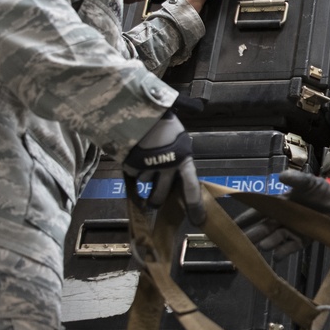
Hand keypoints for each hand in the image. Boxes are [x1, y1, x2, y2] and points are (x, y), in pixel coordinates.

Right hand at [123, 111, 204, 225]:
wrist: (139, 109)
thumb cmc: (162, 121)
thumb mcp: (177, 138)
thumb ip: (179, 156)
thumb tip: (181, 172)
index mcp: (184, 159)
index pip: (191, 187)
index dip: (194, 205)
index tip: (197, 220)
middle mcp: (168, 166)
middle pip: (161, 195)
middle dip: (156, 200)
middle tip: (153, 201)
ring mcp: (149, 167)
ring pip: (146, 183)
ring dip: (144, 175)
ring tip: (144, 159)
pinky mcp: (132, 164)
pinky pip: (132, 174)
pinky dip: (132, 166)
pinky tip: (134, 153)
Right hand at [235, 170, 329, 259]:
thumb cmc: (318, 189)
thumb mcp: (307, 182)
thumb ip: (296, 179)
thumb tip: (281, 176)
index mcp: (278, 205)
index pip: (257, 212)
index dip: (245, 218)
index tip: (230, 225)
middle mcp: (281, 219)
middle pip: (263, 228)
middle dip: (252, 235)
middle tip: (239, 242)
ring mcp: (291, 230)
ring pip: (275, 238)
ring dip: (268, 242)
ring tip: (261, 246)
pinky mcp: (302, 240)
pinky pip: (291, 247)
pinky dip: (284, 251)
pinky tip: (276, 256)